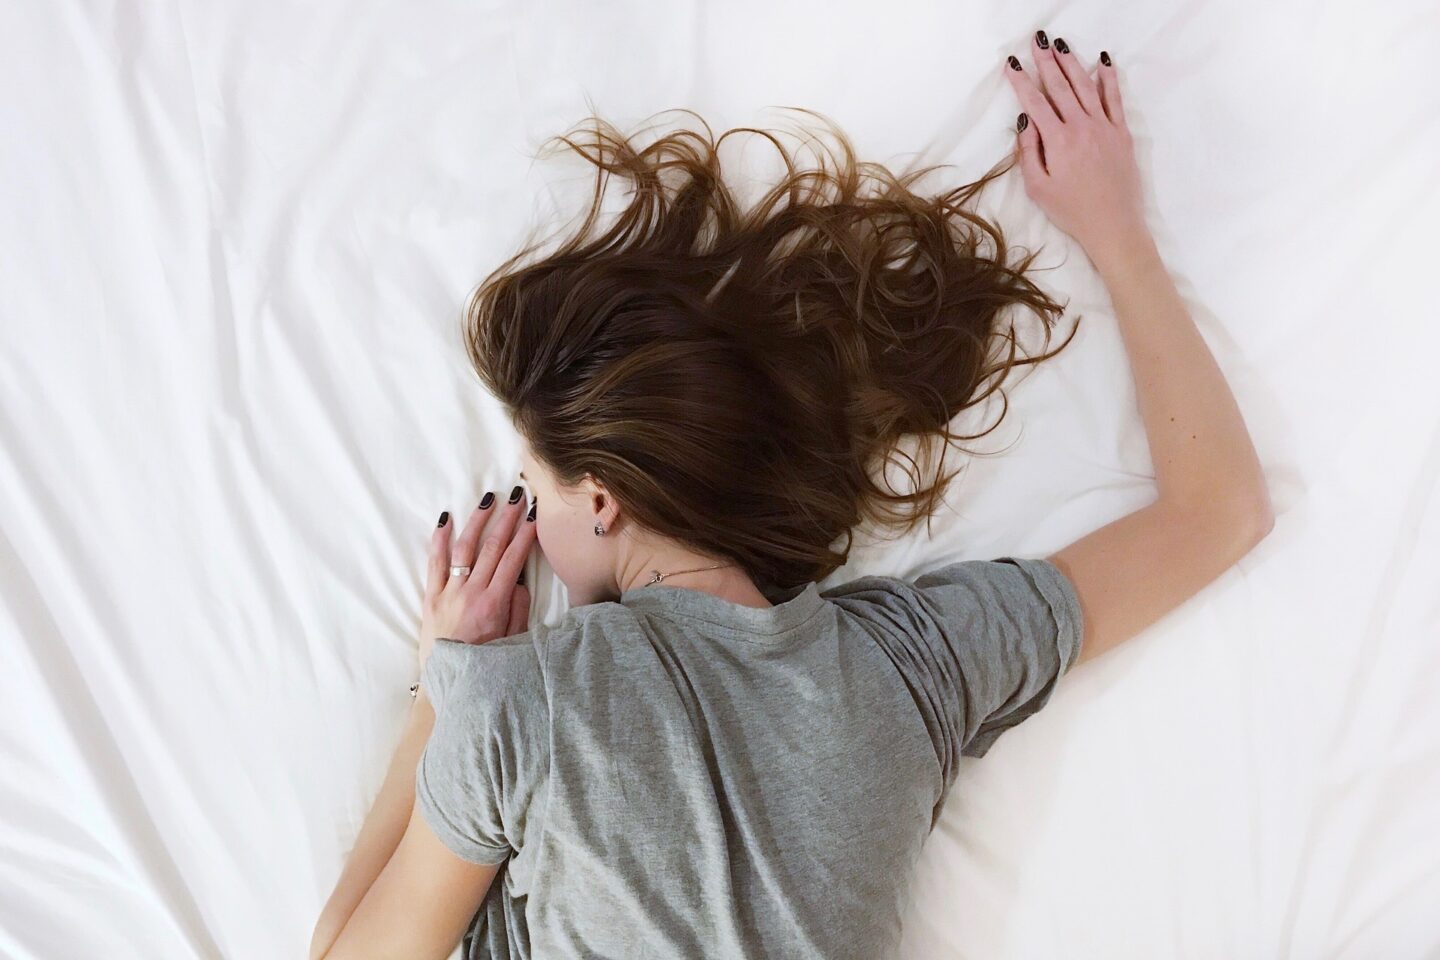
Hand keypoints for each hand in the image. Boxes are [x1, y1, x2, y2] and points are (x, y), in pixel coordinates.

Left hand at [418, 486, 537, 673]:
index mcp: (494, 603)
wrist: (449, 682)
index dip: (525, 534)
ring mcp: (449, 593)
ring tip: (488, 500)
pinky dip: (439, 539)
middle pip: (492, 547)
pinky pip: (434, 563)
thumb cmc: (484, 664)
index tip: (534, 515)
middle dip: (507, 519)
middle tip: (517, 496)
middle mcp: (471, 593)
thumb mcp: (512, 640)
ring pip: (464, 548)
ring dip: (477, 521)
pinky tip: (446, 520)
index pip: (513, 559)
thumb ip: (518, 609)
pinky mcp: (431, 597)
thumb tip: (521, 580)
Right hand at [1004, 33, 1149, 269]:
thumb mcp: (1038, 188)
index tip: (1013, 64)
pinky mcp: (1121, 133)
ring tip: (1061, 45)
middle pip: (1060, 87)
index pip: (1035, 103)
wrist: (1113, 225)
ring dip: (1072, 63)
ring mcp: (1104, 127)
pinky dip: (1108, 79)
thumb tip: (1024, 123)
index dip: (1022, 82)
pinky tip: (1102, 63)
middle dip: (1047, 62)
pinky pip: (1114, 99)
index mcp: (1058, 141)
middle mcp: (1081, 127)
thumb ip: (1028, 153)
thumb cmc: (1072, 212)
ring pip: (1085, 87)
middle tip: (1037, 42)